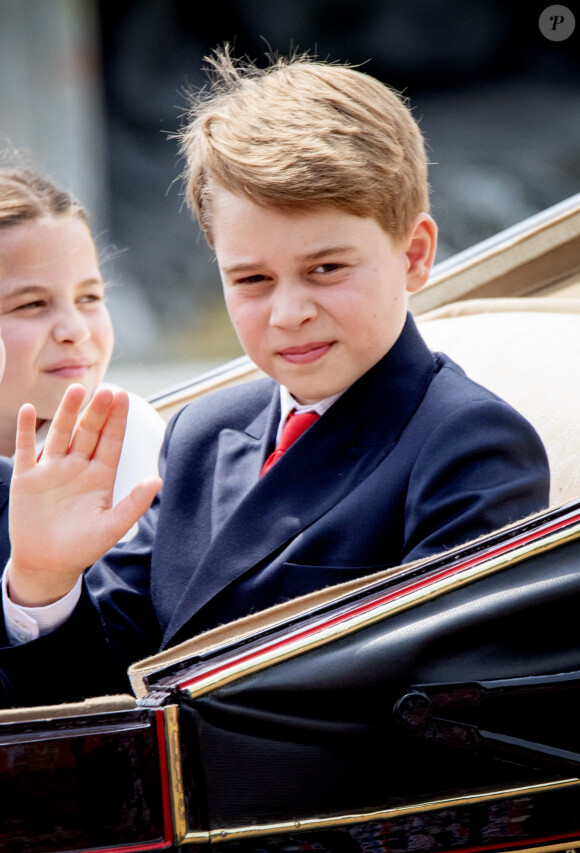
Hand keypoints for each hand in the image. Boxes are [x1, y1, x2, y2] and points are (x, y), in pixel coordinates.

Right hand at [7, 384, 162, 606]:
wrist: (48, 565)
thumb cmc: (83, 547)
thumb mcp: (112, 527)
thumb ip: (134, 504)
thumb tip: (158, 481)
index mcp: (101, 476)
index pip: (111, 441)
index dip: (117, 420)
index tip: (124, 397)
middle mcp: (78, 467)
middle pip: (89, 431)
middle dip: (97, 411)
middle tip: (106, 390)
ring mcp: (52, 469)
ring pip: (61, 434)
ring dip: (68, 412)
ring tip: (76, 390)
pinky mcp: (27, 478)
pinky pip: (26, 449)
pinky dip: (26, 430)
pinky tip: (29, 410)